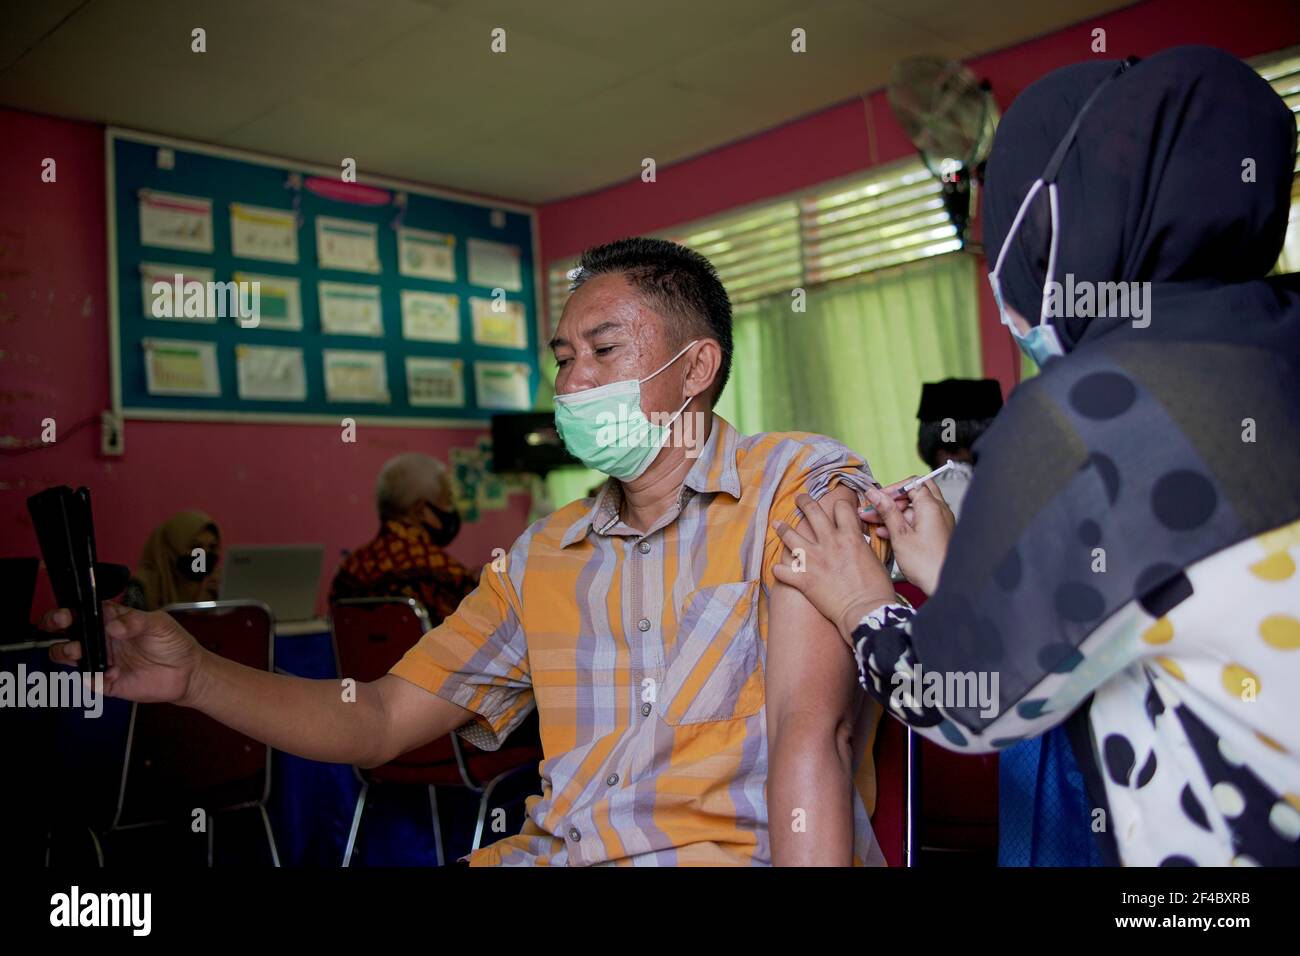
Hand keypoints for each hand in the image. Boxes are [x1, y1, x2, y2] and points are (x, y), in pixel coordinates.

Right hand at [43, 603, 206, 705]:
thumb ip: (137, 621)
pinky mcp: (107, 683)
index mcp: (113, 620)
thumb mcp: (160, 624)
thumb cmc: (174, 643)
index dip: (69, 611)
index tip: (66, 613)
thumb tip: (113, 625)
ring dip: (66, 652)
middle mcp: (103, 640)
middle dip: (56, 627)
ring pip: (70, 656)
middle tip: (61, 626)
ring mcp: (103, 661)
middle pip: (69, 632)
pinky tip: (113, 673)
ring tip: (77, 651)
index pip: (84, 612)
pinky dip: (95, 678)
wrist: (187, 672)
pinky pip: (90, 681)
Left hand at [772, 493, 896, 646]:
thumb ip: (862, 546)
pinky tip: (779, 569)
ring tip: (777, 524)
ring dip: (782, 528)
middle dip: (804, 501)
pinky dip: (779, 569)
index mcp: (850, 536)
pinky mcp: (802, 578)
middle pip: (812, 512)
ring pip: (790, 535)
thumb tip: (859, 542)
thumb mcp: (876, 559)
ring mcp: (813, 559)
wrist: (866, 610)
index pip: (840, 507)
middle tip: (799, 498)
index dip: (838, 504)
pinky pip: (782, 569)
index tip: (835, 507)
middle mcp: (829, 542)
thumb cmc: (877, 589)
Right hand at [859, 480, 953, 594]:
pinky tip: (887, 533)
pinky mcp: (937, 534)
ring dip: (894, 513)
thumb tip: (875, 494)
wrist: (945, 585)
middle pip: (914, 492)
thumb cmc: (927, 564)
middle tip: (876, 508)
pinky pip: (919, 521)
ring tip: (874, 523)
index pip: (911, 483)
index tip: (876, 499)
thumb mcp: (900, 535)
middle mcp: (939, 510)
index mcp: (931, 506)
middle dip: (893, 500)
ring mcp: (939, 522)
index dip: (891, 489)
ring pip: (914, 508)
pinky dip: (903, 524)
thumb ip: (887, 512)